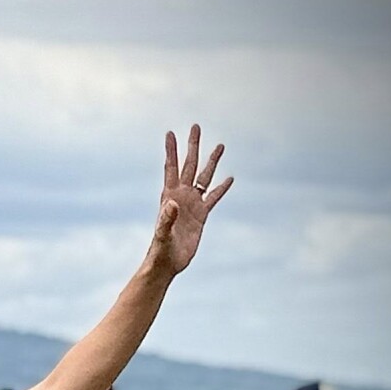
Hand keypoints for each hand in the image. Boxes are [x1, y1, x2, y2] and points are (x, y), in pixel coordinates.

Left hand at [149, 124, 232, 277]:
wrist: (167, 264)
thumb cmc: (160, 250)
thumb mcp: (162, 234)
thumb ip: (166, 219)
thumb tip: (172, 203)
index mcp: (169, 196)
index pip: (171, 168)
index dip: (171, 150)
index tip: (170, 132)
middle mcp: (181, 196)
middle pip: (189, 165)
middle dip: (192, 146)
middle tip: (195, 126)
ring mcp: (192, 204)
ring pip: (204, 177)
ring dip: (211, 162)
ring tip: (220, 145)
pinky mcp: (201, 216)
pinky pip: (213, 197)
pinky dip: (221, 188)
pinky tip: (229, 178)